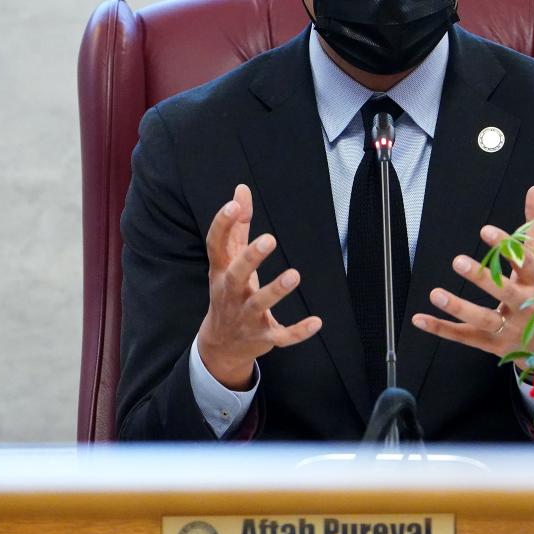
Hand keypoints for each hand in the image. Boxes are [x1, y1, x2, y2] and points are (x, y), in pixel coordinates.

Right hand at [196, 183, 321, 388]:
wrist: (222, 344)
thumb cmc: (229, 291)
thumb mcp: (229, 260)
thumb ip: (237, 226)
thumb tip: (241, 190)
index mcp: (221, 271)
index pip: (216, 245)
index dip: (222, 224)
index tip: (235, 205)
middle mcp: (230, 294)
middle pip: (236, 275)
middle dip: (251, 258)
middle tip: (269, 239)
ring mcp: (246, 317)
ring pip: (259, 304)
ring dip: (275, 291)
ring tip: (294, 275)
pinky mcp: (263, 336)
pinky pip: (281, 336)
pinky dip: (298, 331)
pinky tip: (317, 321)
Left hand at [411, 185, 533, 366]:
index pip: (526, 264)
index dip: (508, 248)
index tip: (486, 230)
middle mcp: (525, 307)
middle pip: (506, 293)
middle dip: (483, 278)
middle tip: (458, 261)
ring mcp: (507, 328)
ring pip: (483, 319)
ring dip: (459, 308)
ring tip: (436, 294)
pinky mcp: (490, 343)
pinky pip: (464, 336)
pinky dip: (441, 329)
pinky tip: (419, 318)